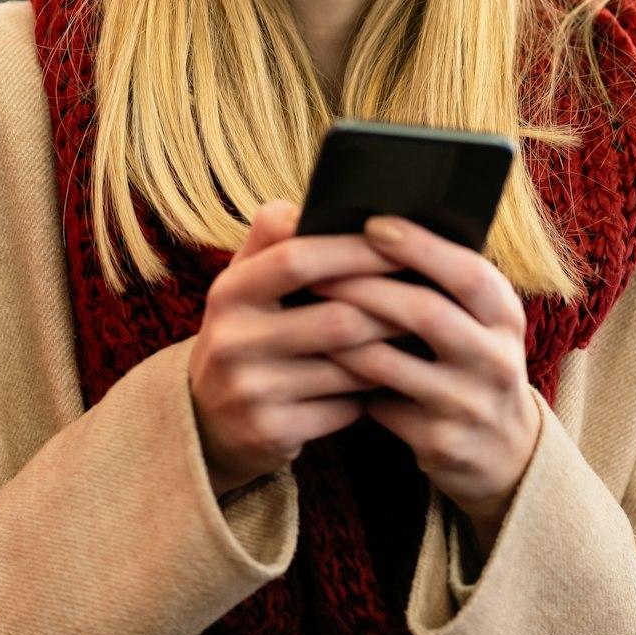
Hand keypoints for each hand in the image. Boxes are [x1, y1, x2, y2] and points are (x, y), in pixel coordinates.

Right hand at [188, 201, 407, 496]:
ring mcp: (250, 391)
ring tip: (418, 336)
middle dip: (389, 310)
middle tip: (431, 299)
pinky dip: (370, 396)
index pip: (297, 257)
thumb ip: (274, 239)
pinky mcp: (271, 432)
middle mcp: (233, 340)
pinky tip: (387, 384)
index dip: (354, 249)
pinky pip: (344, 409)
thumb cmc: (246, 334)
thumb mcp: (244, 285)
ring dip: (389, 353)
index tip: (400, 241)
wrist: (204, 422)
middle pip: (337, 319)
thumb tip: (320, 202)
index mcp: (230, 292)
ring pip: (348, 368)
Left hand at [311, 216, 540, 545]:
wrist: (503, 449)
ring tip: (306, 314)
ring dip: (341, 337)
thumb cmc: (474, 362)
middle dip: (365, 287)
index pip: (467, 271)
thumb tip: (381, 231)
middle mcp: (495, 359)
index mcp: (505, 317)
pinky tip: (321, 364)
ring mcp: (468, 404)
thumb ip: (448, 284)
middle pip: (425, 312)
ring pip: (389, 363)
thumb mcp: (482, 321)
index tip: (374, 225)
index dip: (420, 246)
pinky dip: (347, 382)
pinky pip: (378, 405)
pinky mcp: (439, 441)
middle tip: (318, 272)